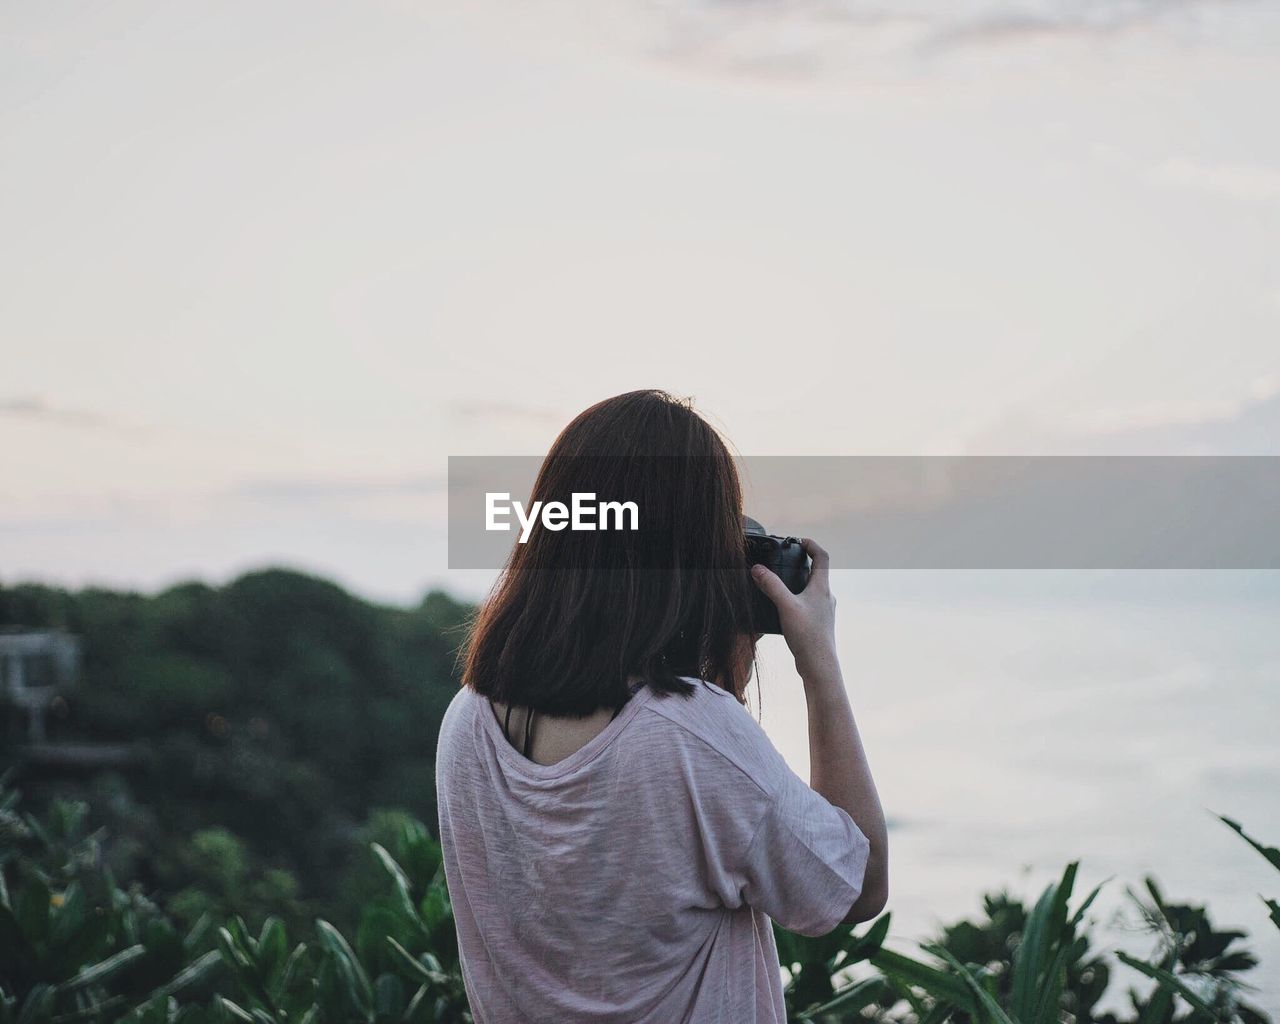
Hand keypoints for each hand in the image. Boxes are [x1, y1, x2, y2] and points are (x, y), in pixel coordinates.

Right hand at [750, 538, 838, 682]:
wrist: (819, 665)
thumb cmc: (808, 635)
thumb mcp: (786, 606)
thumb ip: (771, 586)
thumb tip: (758, 569)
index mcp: (822, 588)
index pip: (822, 557)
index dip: (812, 545)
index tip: (799, 540)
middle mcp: (826, 597)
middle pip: (818, 573)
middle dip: (803, 564)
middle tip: (787, 561)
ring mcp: (824, 612)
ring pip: (813, 590)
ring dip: (800, 583)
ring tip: (783, 584)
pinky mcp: (818, 624)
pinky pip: (809, 606)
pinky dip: (798, 601)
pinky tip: (785, 610)